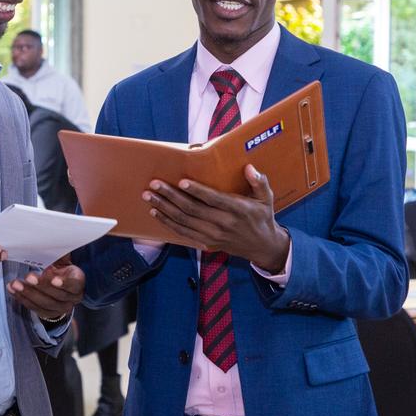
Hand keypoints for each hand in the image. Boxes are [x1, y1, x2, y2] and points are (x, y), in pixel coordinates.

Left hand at [6, 255, 84, 320]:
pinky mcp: (49, 313)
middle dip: (41, 286)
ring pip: (45, 303)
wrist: (61, 286)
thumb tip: (50, 236)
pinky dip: (23, 299)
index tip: (53, 278)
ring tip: (15, 284)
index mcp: (78, 281)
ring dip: (28, 293)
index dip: (64, 282)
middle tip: (28, 277)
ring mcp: (61, 308)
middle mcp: (72, 297)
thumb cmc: (60, 268)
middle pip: (57, 295)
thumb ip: (58, 252)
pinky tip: (13, 290)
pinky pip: (35, 308)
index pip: (74, 283)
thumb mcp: (62, 259)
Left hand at [142, 164, 289, 272]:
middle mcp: (222, 224)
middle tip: (154, 184)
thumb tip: (250, 168)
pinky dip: (167, 223)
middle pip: (192, 210)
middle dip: (171, 196)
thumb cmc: (262, 217)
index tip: (182, 181)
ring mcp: (212, 235)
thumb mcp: (266, 199)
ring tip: (149, 196)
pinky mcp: (206, 242)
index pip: (213, 199)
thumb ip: (259, 183)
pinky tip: (156, 213)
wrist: (262, 247)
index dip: (197, 191)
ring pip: (183, 221)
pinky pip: (183, 233)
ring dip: (164, 208)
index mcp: (237, 210)